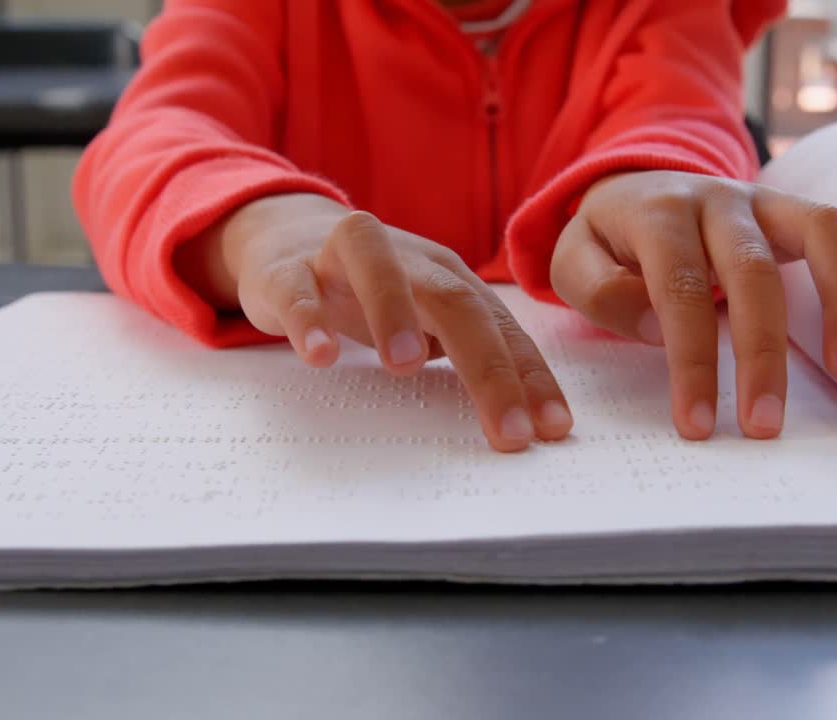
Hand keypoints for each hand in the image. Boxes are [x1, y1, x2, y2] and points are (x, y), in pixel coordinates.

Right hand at [183, 193, 573, 451]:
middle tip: (507, 428)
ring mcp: (343, 259)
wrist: (284, 235)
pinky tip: (320, 355)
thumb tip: (524, 417)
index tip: (552, 428)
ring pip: (375, 266)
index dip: (529, 376)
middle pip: (454, 301)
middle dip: (488, 366)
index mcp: (448, 277)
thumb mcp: (426, 316)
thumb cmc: (370, 289)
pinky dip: (308, 318)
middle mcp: (406, 260)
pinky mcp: (287, 270)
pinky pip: (297, 288)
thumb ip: (466, 352)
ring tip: (404, 367)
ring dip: (393, 311)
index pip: (500, 325)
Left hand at [550, 171, 836, 440]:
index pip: (678, 289)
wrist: (631, 186)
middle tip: (760, 425)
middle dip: (757, 354)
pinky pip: (831, 232)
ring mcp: (753, 199)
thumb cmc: (606, 242)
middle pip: (747, 272)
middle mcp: (709, 199)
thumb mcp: (572, 261)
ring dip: (825, 317)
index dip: (691, 358)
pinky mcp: (785, 208)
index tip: (696, 421)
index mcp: (652, 214)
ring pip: (801, 246)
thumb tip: (660, 328)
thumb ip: (600, 291)